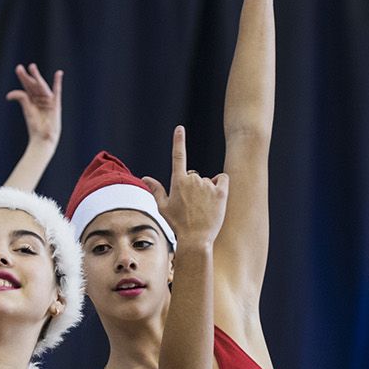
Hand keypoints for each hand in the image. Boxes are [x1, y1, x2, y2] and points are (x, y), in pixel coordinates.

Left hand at [8, 63, 62, 146]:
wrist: (43, 139)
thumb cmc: (35, 127)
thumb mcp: (28, 110)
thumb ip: (22, 99)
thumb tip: (10, 95)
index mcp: (32, 101)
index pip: (27, 86)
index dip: (23, 77)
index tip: (19, 69)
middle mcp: (40, 99)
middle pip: (33, 84)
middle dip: (29, 75)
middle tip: (23, 66)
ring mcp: (48, 101)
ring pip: (42, 86)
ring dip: (38, 77)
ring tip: (32, 67)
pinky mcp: (55, 104)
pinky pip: (57, 91)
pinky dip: (58, 82)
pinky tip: (59, 74)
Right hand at [142, 126, 227, 245]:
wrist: (195, 239)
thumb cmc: (177, 225)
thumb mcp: (163, 208)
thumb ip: (156, 189)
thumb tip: (145, 178)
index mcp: (177, 182)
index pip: (178, 156)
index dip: (178, 141)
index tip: (180, 129)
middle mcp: (193, 180)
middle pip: (193, 175)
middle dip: (192, 186)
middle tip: (190, 206)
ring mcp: (207, 185)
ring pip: (207, 181)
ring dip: (205, 190)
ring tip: (202, 209)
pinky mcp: (221, 192)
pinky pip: (222, 179)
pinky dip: (219, 184)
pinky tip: (215, 198)